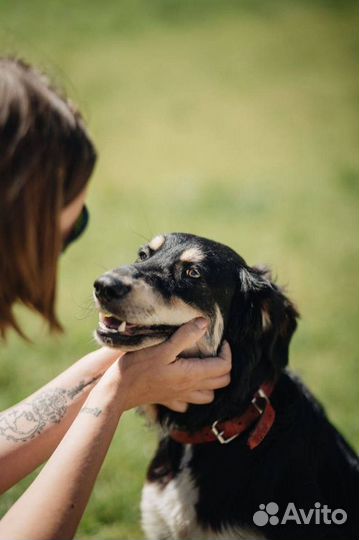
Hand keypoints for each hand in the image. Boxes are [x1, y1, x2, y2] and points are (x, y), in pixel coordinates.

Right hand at [97, 318, 231, 411]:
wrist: (117, 390)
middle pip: (222, 382)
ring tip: (204, 366)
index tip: (220, 341)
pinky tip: (186, 383)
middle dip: (224, 365)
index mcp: (192, 374)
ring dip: (212, 382)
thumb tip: (204, 323)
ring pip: (209, 396)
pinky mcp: (168, 401)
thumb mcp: (161, 347)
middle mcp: (190, 388)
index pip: (224, 366)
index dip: (227, 352)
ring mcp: (179, 397)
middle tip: (215, 351)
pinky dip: (193, 395)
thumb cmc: (138, 366)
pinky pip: (188, 403)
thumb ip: (185, 336)